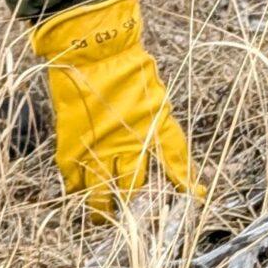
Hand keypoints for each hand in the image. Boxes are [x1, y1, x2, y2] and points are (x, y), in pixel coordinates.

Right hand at [32, 0, 201, 217]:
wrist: (91, 49)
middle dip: (135, 205)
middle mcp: (128, 143)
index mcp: (154, 125)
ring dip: (102, 210)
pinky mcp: (72, 147)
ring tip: (101, 218)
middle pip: (134, 188)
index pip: (175, 159)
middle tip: (134, 217)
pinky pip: (74, 180)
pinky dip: (76, 189)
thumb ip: (157, 119)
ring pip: (101, 194)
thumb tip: (162, 136)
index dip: (186, 180)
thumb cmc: (125, 64)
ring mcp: (98, 147)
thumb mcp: (152, 90)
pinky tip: (78, 194)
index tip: (196, 197)